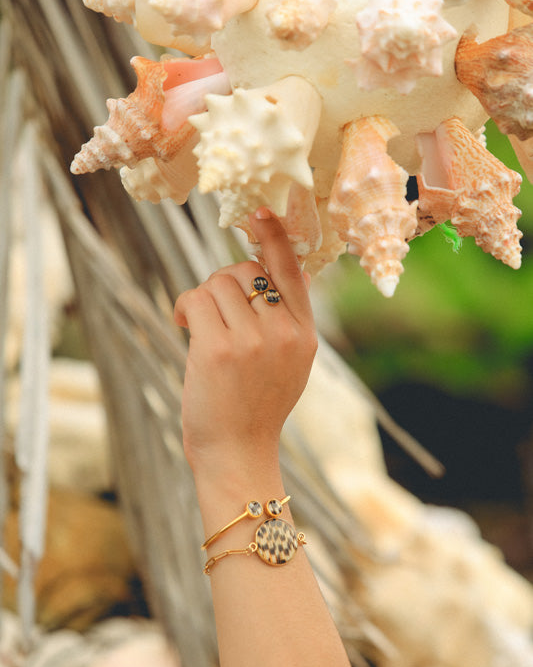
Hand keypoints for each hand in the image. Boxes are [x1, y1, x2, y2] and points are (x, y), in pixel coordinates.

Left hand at [174, 209, 317, 475]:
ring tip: (196, 326)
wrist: (238, 454)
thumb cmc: (256, 408)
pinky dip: (183, 307)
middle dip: (222, 285)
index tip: (259, 212)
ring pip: (218, 283)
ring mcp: (254, 340)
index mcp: (304, 334)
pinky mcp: (220, 348)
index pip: (292, 270)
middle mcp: (285, 332)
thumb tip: (270, 273)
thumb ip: (286, 323)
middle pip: (244, 271)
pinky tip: (182, 325)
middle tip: (211, 313)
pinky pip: (196, 299)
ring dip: (200, 299)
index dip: (273, 237)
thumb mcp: (289, 364)